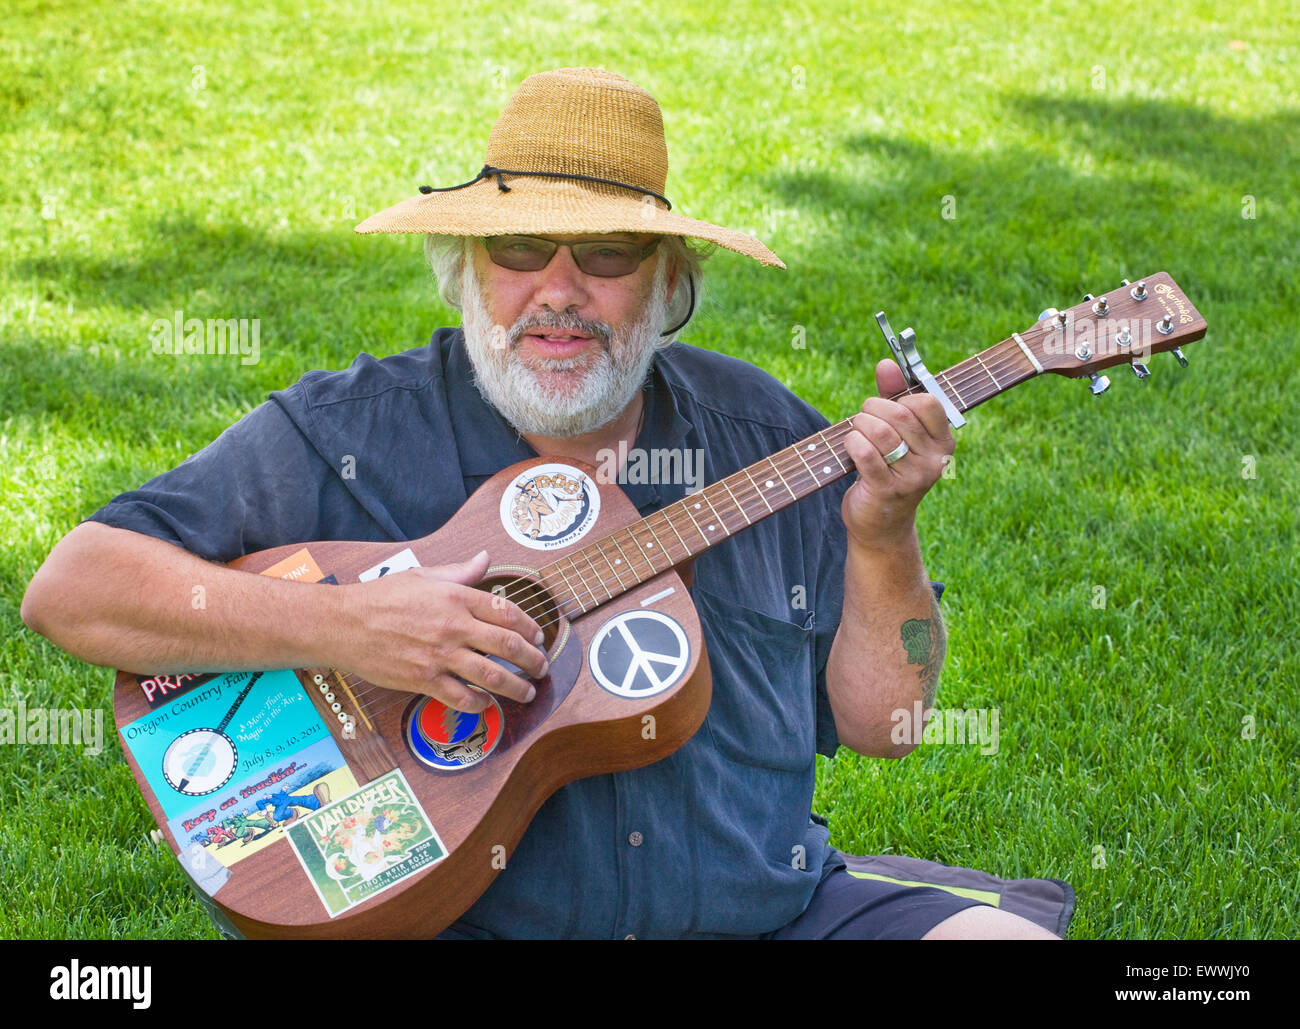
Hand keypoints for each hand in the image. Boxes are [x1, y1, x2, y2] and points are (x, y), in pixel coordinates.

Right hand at [332, 550, 548, 712]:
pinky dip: (480, 704)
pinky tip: (486, 704)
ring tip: (527, 692)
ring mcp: (439, 655)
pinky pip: (462, 697)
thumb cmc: (380, 597)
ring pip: (492, 675)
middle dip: (533, 660)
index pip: (507, 612)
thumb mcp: (423, 576)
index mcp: (456, 597)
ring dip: (516, 687)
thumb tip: (485, 559)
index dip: (531, 626)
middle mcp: (453, 626)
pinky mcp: (423, 680)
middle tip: (542, 667)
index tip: (539, 636)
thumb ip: (460, 572)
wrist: (343, 623)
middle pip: (508, 645)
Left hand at [840, 359, 954, 549]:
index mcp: (943, 442)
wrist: (882, 523)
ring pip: (880, 432)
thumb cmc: (888, 468)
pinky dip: (852, 443)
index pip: (927, 402)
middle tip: (863, 419)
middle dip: (872, 409)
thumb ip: (893, 395)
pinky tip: (851, 449)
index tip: (889, 408)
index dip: (900, 398)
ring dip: (859, 426)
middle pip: (900, 414)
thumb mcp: (896, 430)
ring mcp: (913, 477)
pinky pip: (864, 453)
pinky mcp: (888, 490)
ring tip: (856, 433)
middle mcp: (934, 460)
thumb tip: (886, 363)